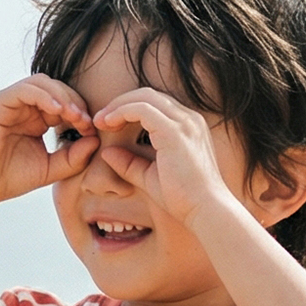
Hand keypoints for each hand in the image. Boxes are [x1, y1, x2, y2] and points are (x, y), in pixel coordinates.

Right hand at [0, 77, 98, 210]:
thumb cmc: (10, 179)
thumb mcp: (50, 169)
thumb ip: (73, 158)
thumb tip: (96, 141)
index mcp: (36, 118)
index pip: (64, 102)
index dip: (81, 112)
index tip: (93, 130)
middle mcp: (24, 106)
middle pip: (56, 87)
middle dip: (74, 102)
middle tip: (86, 121)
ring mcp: (10, 102)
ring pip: (41, 83)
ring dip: (61, 96)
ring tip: (74, 115)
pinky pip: (24, 90)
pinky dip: (42, 96)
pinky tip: (56, 111)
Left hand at [89, 88, 240, 226]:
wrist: (206, 210)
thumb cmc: (184, 199)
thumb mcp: (151, 178)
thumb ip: (131, 164)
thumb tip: (107, 152)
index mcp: (187, 127)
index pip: (155, 105)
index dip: (128, 110)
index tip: (108, 125)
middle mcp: (188, 119)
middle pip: (148, 95)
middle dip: (120, 103)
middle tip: (99, 120)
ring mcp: (183, 122)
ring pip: (144, 97)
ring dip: (118, 105)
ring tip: (100, 121)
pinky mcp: (174, 131)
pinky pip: (142, 109)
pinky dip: (122, 112)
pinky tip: (109, 124)